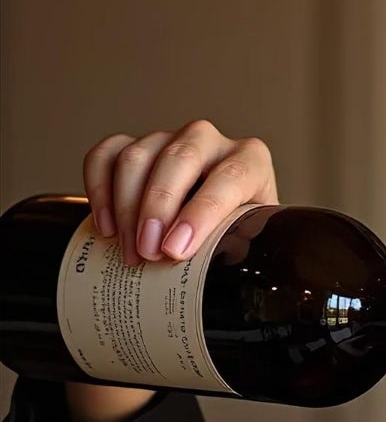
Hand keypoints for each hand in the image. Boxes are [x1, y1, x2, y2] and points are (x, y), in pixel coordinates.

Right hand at [82, 117, 278, 267]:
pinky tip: (106, 225)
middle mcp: (210, 141)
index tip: (176, 250)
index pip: (230, 176)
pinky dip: (98, 188)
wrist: (221, 219)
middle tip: (148, 253)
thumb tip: (229, 283)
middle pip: (179, 159)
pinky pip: (106, 155)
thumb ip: (246, 249)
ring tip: (130, 251)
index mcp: (250, 160)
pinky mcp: (135, 145)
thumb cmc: (237, 231)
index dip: (201, 213)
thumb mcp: (251, 238)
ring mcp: (169, 138)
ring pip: (138, 156)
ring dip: (126, 207)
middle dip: (158, 209)